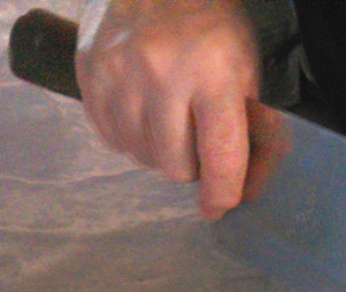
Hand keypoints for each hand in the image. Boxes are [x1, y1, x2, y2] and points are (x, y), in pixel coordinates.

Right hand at [75, 0, 268, 217]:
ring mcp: (119, 71)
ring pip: (142, 156)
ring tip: (169, 117)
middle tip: (196, 137)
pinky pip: (112, 138)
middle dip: (191, 164)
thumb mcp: (249, 75)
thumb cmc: (214, 29)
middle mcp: (161, 72)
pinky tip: (143, 108)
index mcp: (213, 73)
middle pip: (175, 166)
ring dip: (160, 150)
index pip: (219, 156)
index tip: (218, 207)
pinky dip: (131, 135)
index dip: (222, 193)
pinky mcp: (89, 71)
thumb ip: (255, 135)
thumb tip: (245, 193)